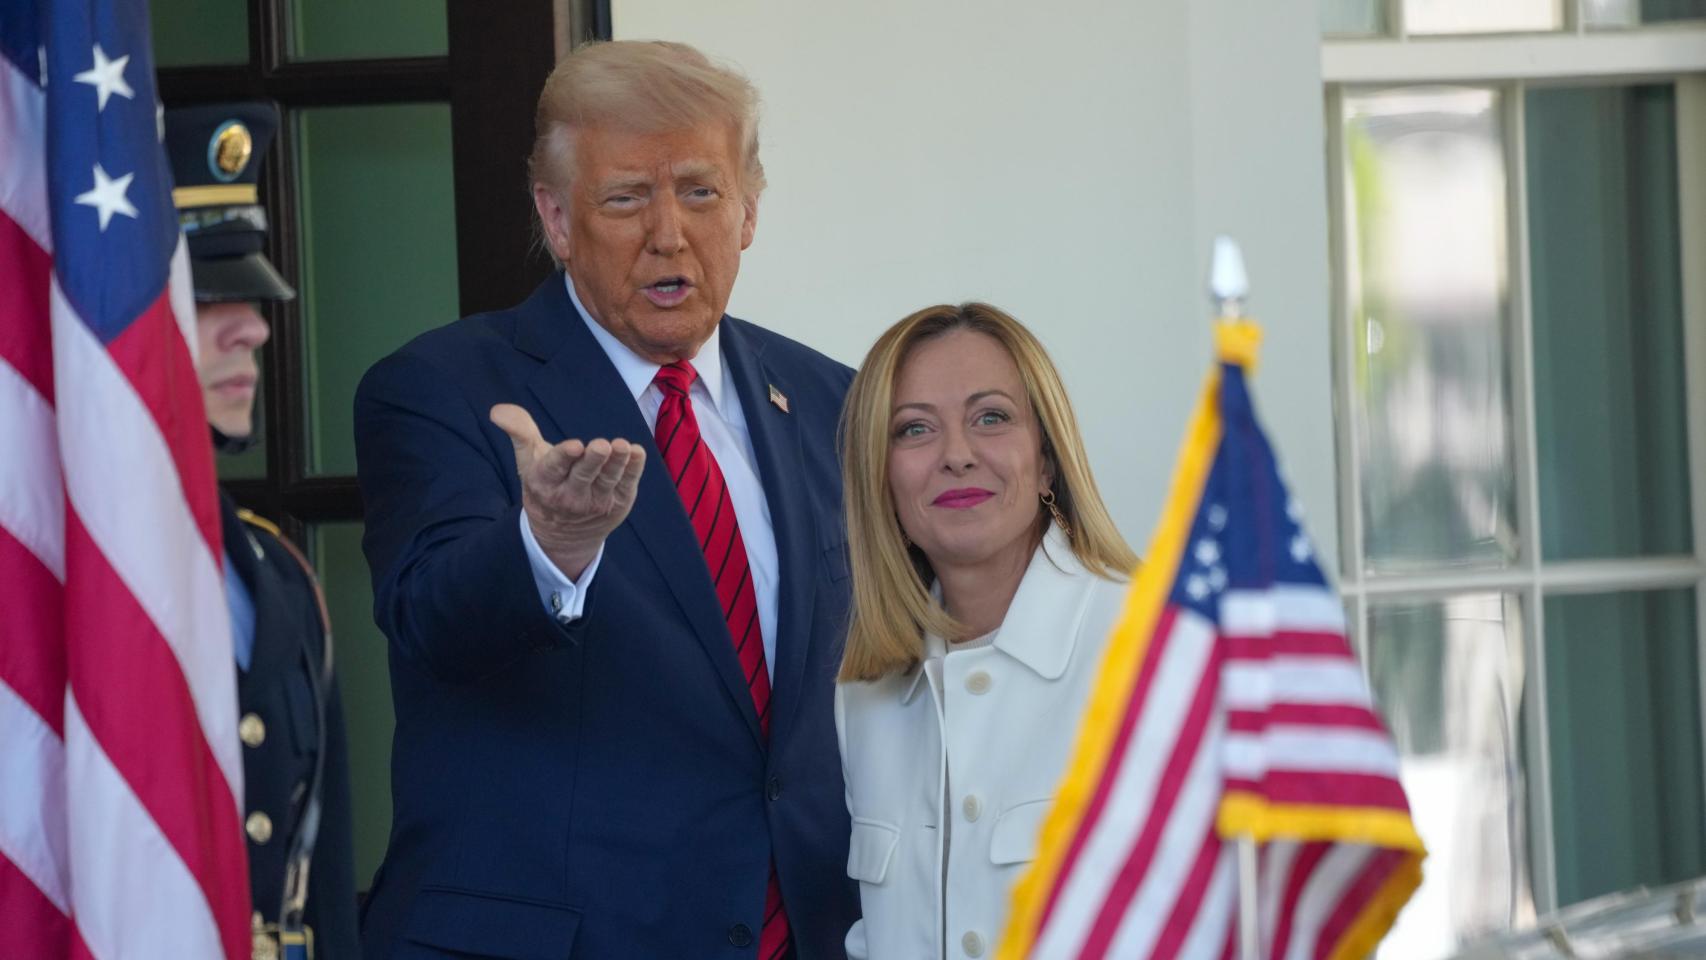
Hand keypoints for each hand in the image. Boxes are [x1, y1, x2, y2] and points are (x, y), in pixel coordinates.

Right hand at [490, 403, 645, 578]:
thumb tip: (497, 410)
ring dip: (617, 463)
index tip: (575, 445)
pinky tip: (637, 453)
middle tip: (602, 445)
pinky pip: (627, 486)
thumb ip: (519, 432)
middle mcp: (569, 496)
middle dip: (593, 460)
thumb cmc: (546, 486)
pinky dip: (633, 470)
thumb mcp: (528, 461)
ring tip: (624, 447)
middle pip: (584, 475)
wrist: (563, 536)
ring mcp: (596, 502)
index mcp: (544, 482)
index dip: (564, 457)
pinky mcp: (618, 504)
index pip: (554, 468)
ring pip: (608, 480)